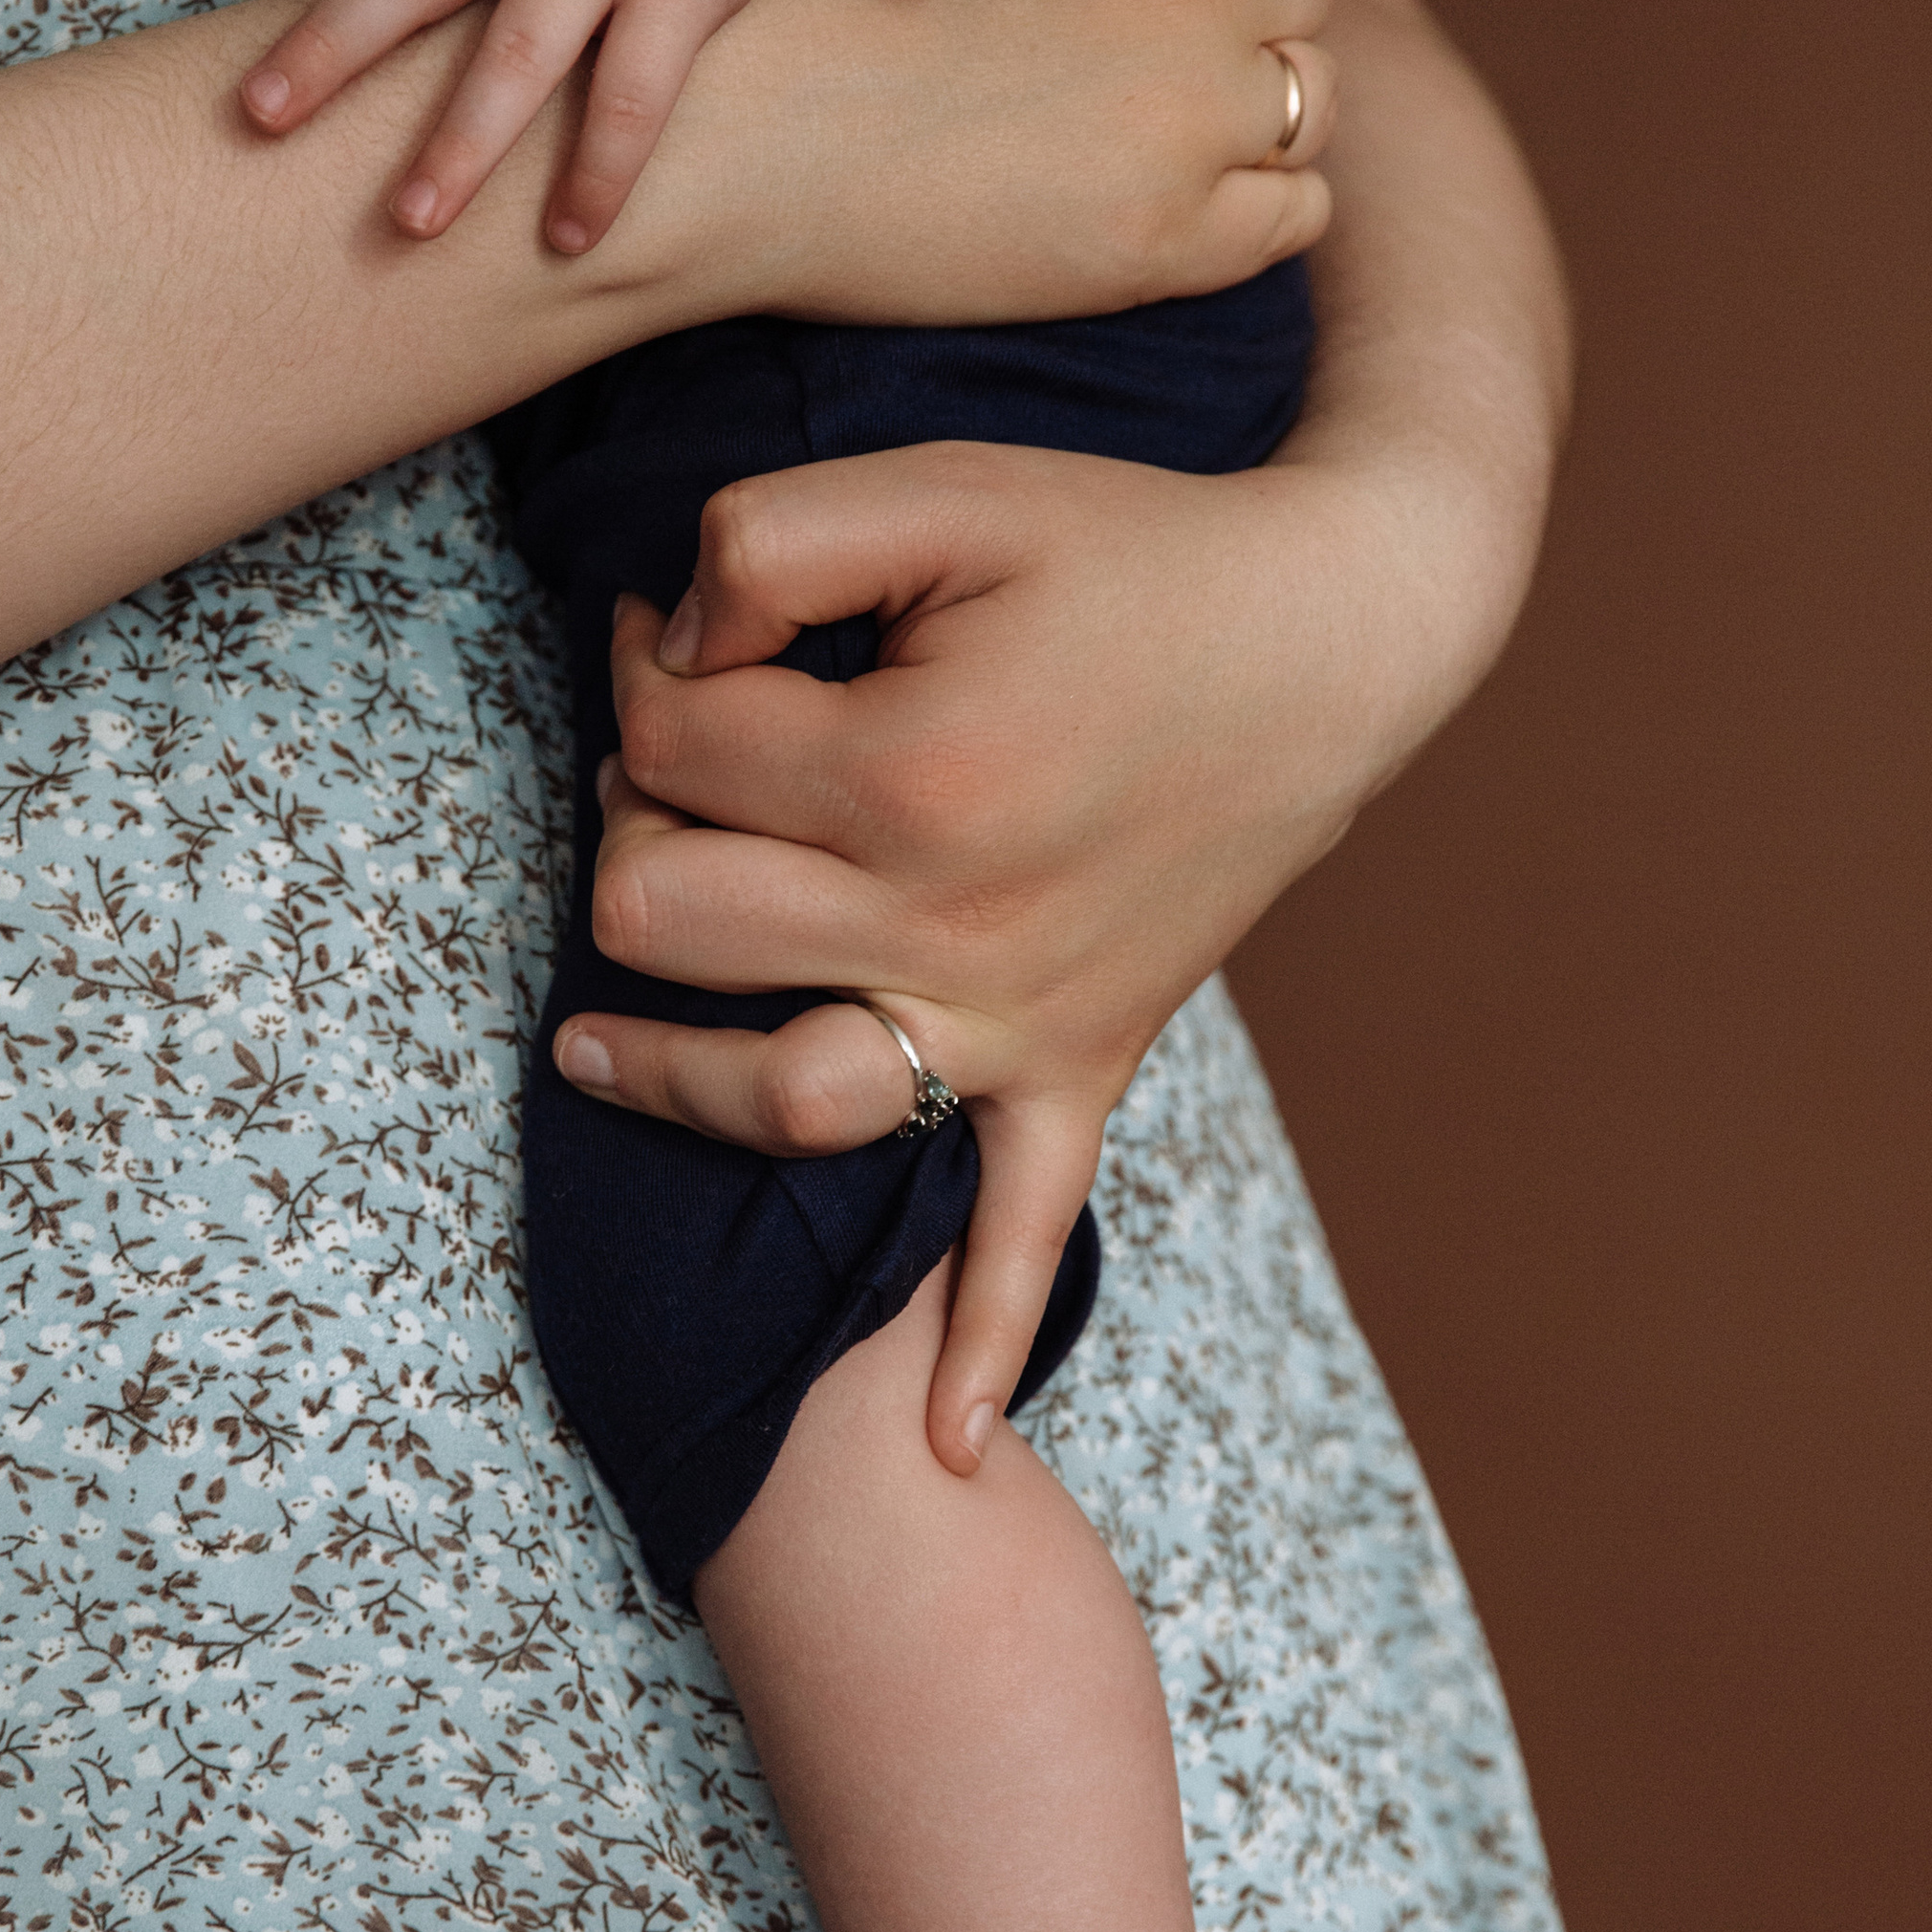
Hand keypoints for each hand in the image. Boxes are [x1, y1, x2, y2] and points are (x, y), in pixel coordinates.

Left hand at [548, 0, 1567, 1474]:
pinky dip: (984, 1342)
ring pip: (781, 1100)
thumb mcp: (949, 488)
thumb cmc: (1133, 549)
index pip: (662, 747)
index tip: (692, 624)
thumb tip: (671, 642)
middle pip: (665, 920)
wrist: (1336, 633)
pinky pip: (1028, 1232)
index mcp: (906, 775)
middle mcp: (951, 927)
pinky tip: (937, 1444)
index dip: (648, 663)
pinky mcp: (1084, 1064)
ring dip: (669, 1071)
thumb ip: (776, 540)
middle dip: (638, 822)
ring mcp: (1020, 1018)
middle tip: (687, 756)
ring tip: (594, 1038)